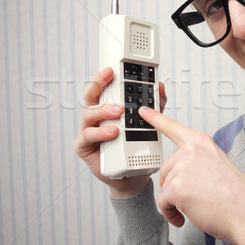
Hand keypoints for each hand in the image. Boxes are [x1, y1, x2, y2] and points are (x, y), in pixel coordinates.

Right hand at [73, 67, 166, 196]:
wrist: (131, 174)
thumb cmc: (135, 146)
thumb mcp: (148, 122)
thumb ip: (154, 105)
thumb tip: (160, 87)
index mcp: (106, 108)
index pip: (102, 88)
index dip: (103, 77)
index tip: (111, 70)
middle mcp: (95, 117)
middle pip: (90, 96)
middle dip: (98, 86)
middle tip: (111, 83)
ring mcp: (88, 131)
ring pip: (88, 114)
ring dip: (103, 111)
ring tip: (118, 112)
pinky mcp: (84, 147)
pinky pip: (87, 137)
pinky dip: (99, 133)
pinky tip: (112, 132)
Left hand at [138, 106, 244, 244]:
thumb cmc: (237, 196)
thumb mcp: (218, 165)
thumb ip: (197, 162)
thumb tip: (178, 174)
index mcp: (201, 143)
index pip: (173, 127)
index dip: (155, 118)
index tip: (142, 111)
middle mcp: (190, 151)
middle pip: (167, 170)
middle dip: (176, 186)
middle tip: (197, 197)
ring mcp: (182, 168)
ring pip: (165, 187)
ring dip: (175, 201)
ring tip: (197, 207)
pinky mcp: (176, 188)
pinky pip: (163, 203)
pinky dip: (171, 214)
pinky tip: (184, 218)